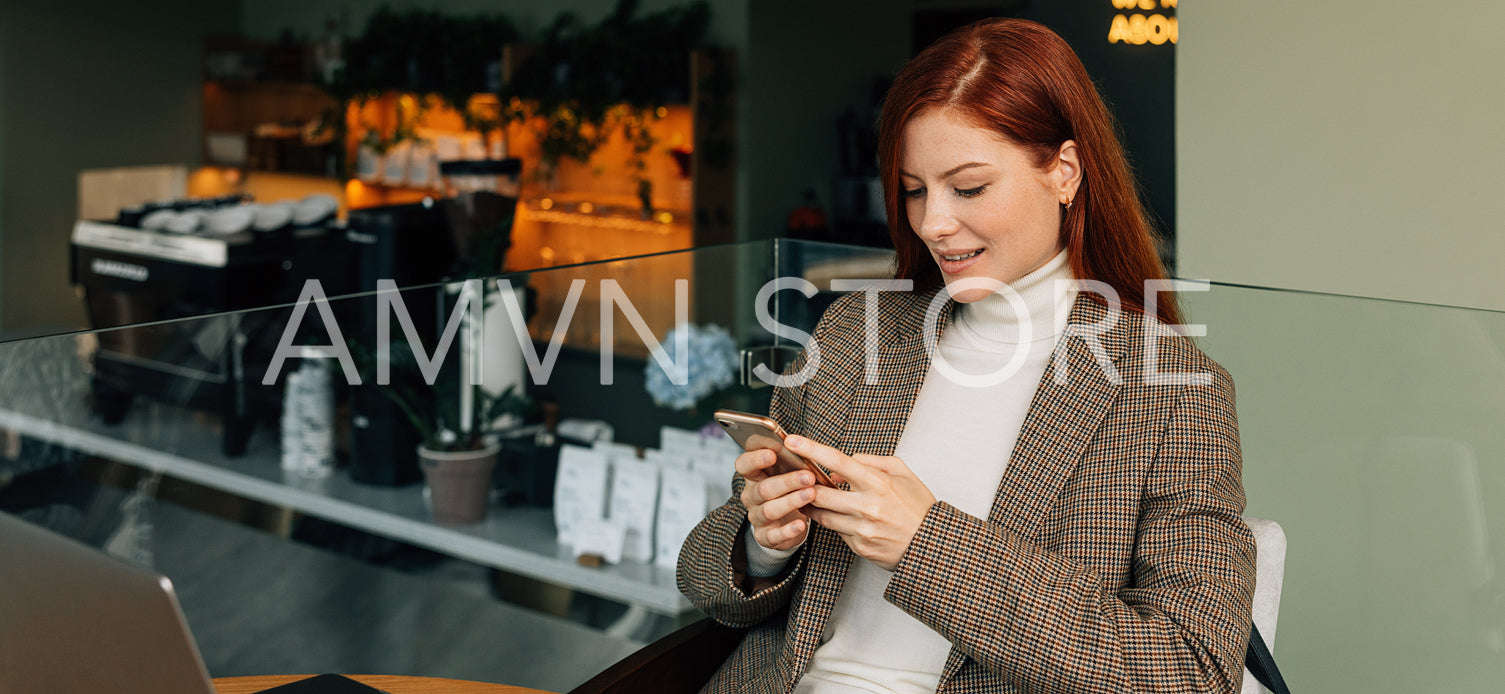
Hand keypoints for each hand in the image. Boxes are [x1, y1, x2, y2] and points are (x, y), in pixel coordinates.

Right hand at [736, 447, 815, 551]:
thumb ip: (789, 459)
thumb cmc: (788, 488)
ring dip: (791, 501)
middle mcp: (751, 496)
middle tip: (808, 476)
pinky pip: (774, 536)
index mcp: (754, 476)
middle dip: (787, 481)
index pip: (744, 464)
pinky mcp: (765, 537)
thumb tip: (801, 444)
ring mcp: (757, 517)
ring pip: (769, 510)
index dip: (755, 458)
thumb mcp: (786, 471)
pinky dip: (788, 531)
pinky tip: (802, 524)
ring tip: (811, 495)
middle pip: (763, 488)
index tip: (773, 452)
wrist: (786, 521)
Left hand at [787, 435, 936, 570]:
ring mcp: (862, 529)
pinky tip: (840, 517)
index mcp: (878, 483)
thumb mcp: (902, 472)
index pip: (838, 461)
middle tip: (796, 478)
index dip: (811, 450)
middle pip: (820, 493)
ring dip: (813, 505)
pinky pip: (837, 531)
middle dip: (805, 486)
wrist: (931, 543)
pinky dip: (835, 522)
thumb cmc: (918, 506)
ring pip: (823, 515)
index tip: (793, 441)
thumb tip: (840, 465)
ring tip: (811, 497)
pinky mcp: (860, 547)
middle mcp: (867, 506)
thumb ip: (870, 461)